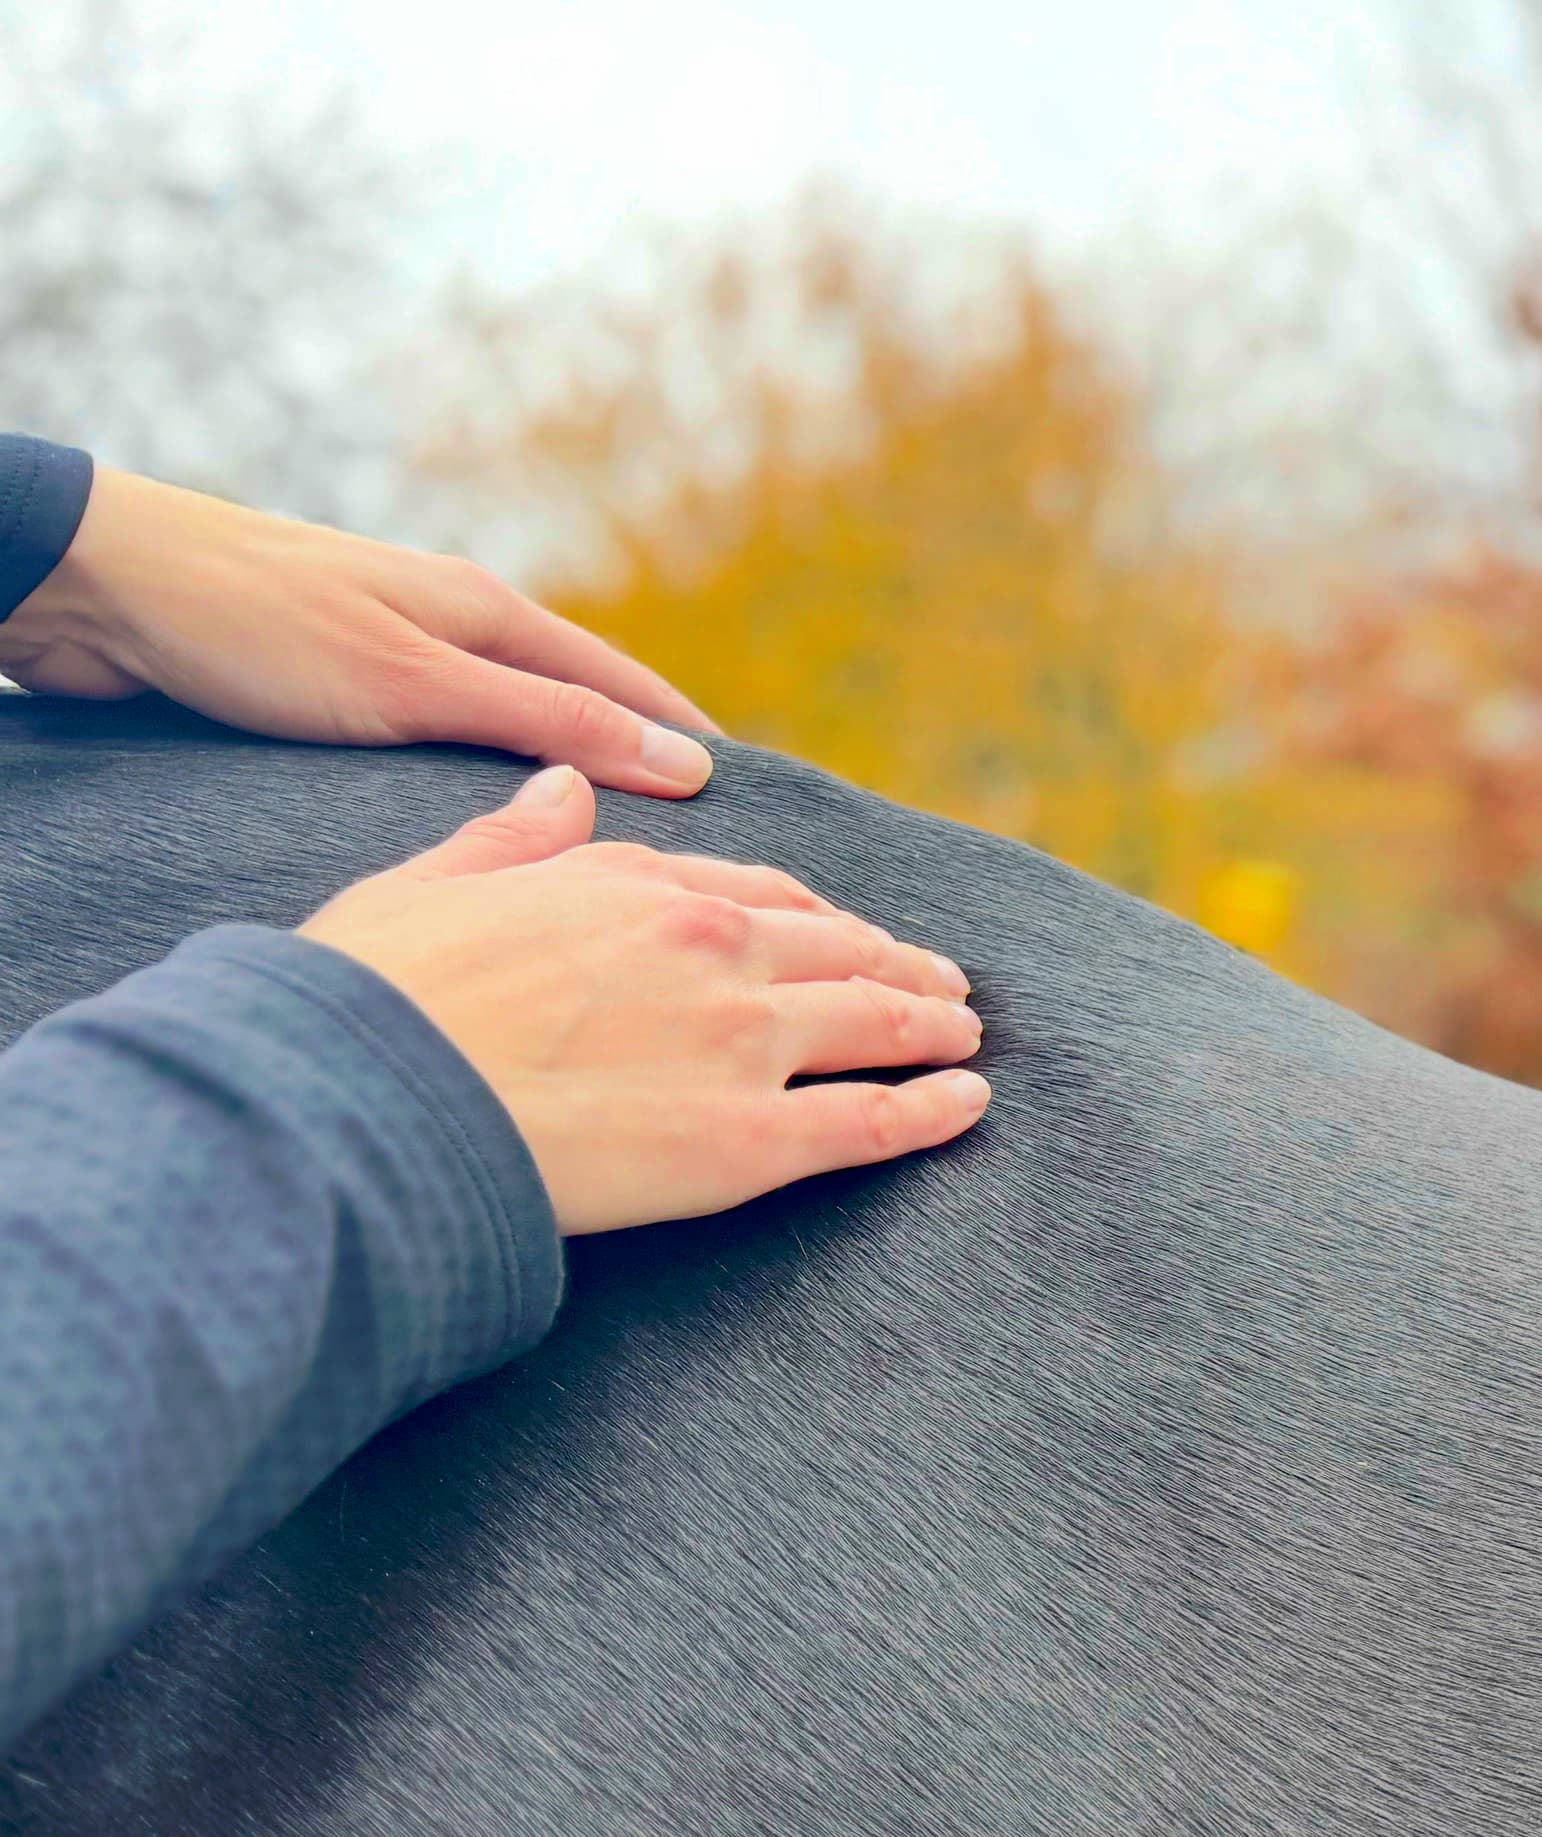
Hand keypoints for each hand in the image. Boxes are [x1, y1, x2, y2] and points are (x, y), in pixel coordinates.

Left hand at [0, 466, 722, 798]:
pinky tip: (483, 825)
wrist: (96, 587)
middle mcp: (449, 623)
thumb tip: (685, 765)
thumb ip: (548, 724)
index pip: (624, 688)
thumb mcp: (418, 684)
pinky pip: (441, 740)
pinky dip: (483, 781)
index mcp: (485, 609)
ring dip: (556, 777)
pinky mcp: (333, 680)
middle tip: (691, 846)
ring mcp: (392, 647)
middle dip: (633, 765)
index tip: (752, 808)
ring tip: (604, 852)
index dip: (686, 745)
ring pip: (506, 724)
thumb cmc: (253, 626)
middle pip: (573, 703)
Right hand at [304, 767, 989, 1234]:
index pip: (755, 890)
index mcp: (635, 885)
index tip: (844, 928)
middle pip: (835, 949)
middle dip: (896, 963)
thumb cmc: (376, 1001)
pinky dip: (934, 1110)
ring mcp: (742, 1040)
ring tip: (965, 1032)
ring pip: (873, 1019)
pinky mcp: (754, 1139)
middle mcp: (709, 947)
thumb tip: (563, 783)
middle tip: (940, 983)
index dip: (812, 913)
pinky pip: (872, 1120)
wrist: (371, 1101)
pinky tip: (970, 1103)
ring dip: (931, 1022)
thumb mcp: (433, 885)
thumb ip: (513, 839)